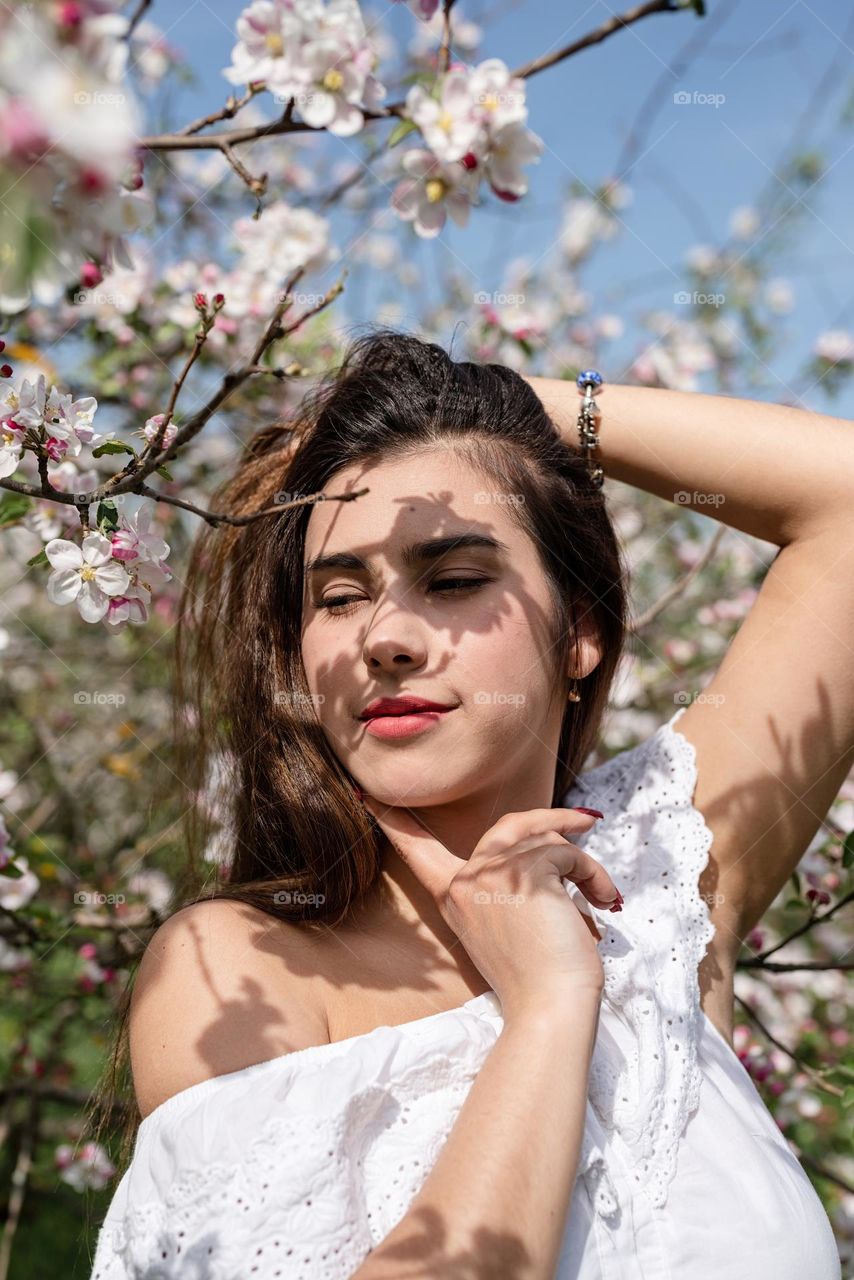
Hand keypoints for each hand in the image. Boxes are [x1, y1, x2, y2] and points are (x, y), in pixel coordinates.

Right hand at [361, 798, 618, 1012]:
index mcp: (453, 897)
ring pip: (548, 839)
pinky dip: (593, 874)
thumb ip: (504, 889)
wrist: (550, 1009)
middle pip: (509, 824)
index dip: (394, 822)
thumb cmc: (537, 979)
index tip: (368, 796)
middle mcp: (466, 880)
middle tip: (585, 822)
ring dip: (583, 864)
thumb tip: (542, 848)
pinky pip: (569, 852)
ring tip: (601, 895)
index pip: (417, 850)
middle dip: (551, 820)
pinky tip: (604, 900)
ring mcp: (492, 873)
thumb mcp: (503, 928)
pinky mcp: (526, 872)